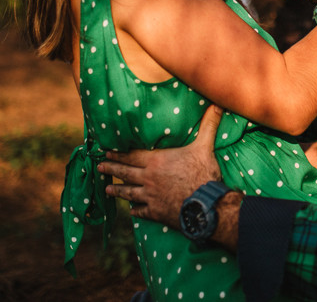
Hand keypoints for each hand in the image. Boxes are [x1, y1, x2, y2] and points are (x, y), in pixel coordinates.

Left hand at [98, 105, 223, 226]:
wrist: (206, 205)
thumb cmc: (203, 173)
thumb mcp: (204, 145)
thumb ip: (208, 124)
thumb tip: (217, 104)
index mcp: (156, 161)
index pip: (132, 155)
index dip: (118, 153)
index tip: (106, 151)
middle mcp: (149, 178)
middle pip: (125, 172)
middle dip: (112, 168)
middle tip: (99, 166)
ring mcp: (151, 197)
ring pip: (129, 192)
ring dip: (117, 190)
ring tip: (107, 190)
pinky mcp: (156, 212)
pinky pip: (141, 211)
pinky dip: (135, 211)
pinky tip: (131, 211)